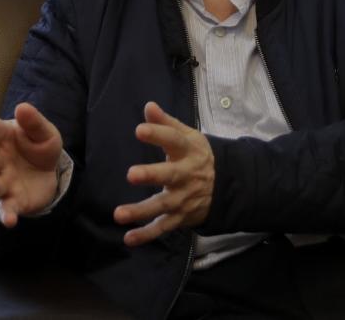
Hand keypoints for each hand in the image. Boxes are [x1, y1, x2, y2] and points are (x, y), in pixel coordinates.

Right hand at [0, 102, 63, 226]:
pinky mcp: (14, 201)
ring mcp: (5, 181)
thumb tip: (22, 107)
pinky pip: (9, 208)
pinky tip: (9, 221)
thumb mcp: (44, 132)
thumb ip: (34, 122)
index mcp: (5, 138)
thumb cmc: (39, 147)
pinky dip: (7, 215)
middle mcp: (0, 161)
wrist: (49, 174)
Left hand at [113, 101, 214, 245]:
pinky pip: (162, 227)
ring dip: (141, 211)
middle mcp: (186, 175)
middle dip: (151, 175)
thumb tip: (148, 106)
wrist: (225, 185)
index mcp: (188, 150)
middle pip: (170, 175)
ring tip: (118, 214)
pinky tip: (128, 238)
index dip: (158, 134)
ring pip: (162, 205)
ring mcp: (184, 198)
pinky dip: (146, 235)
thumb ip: (166, 123)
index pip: (173, 140)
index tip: (140, 129)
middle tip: (131, 174)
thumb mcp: (187, 135)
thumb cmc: (196, 155)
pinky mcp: (180, 217)